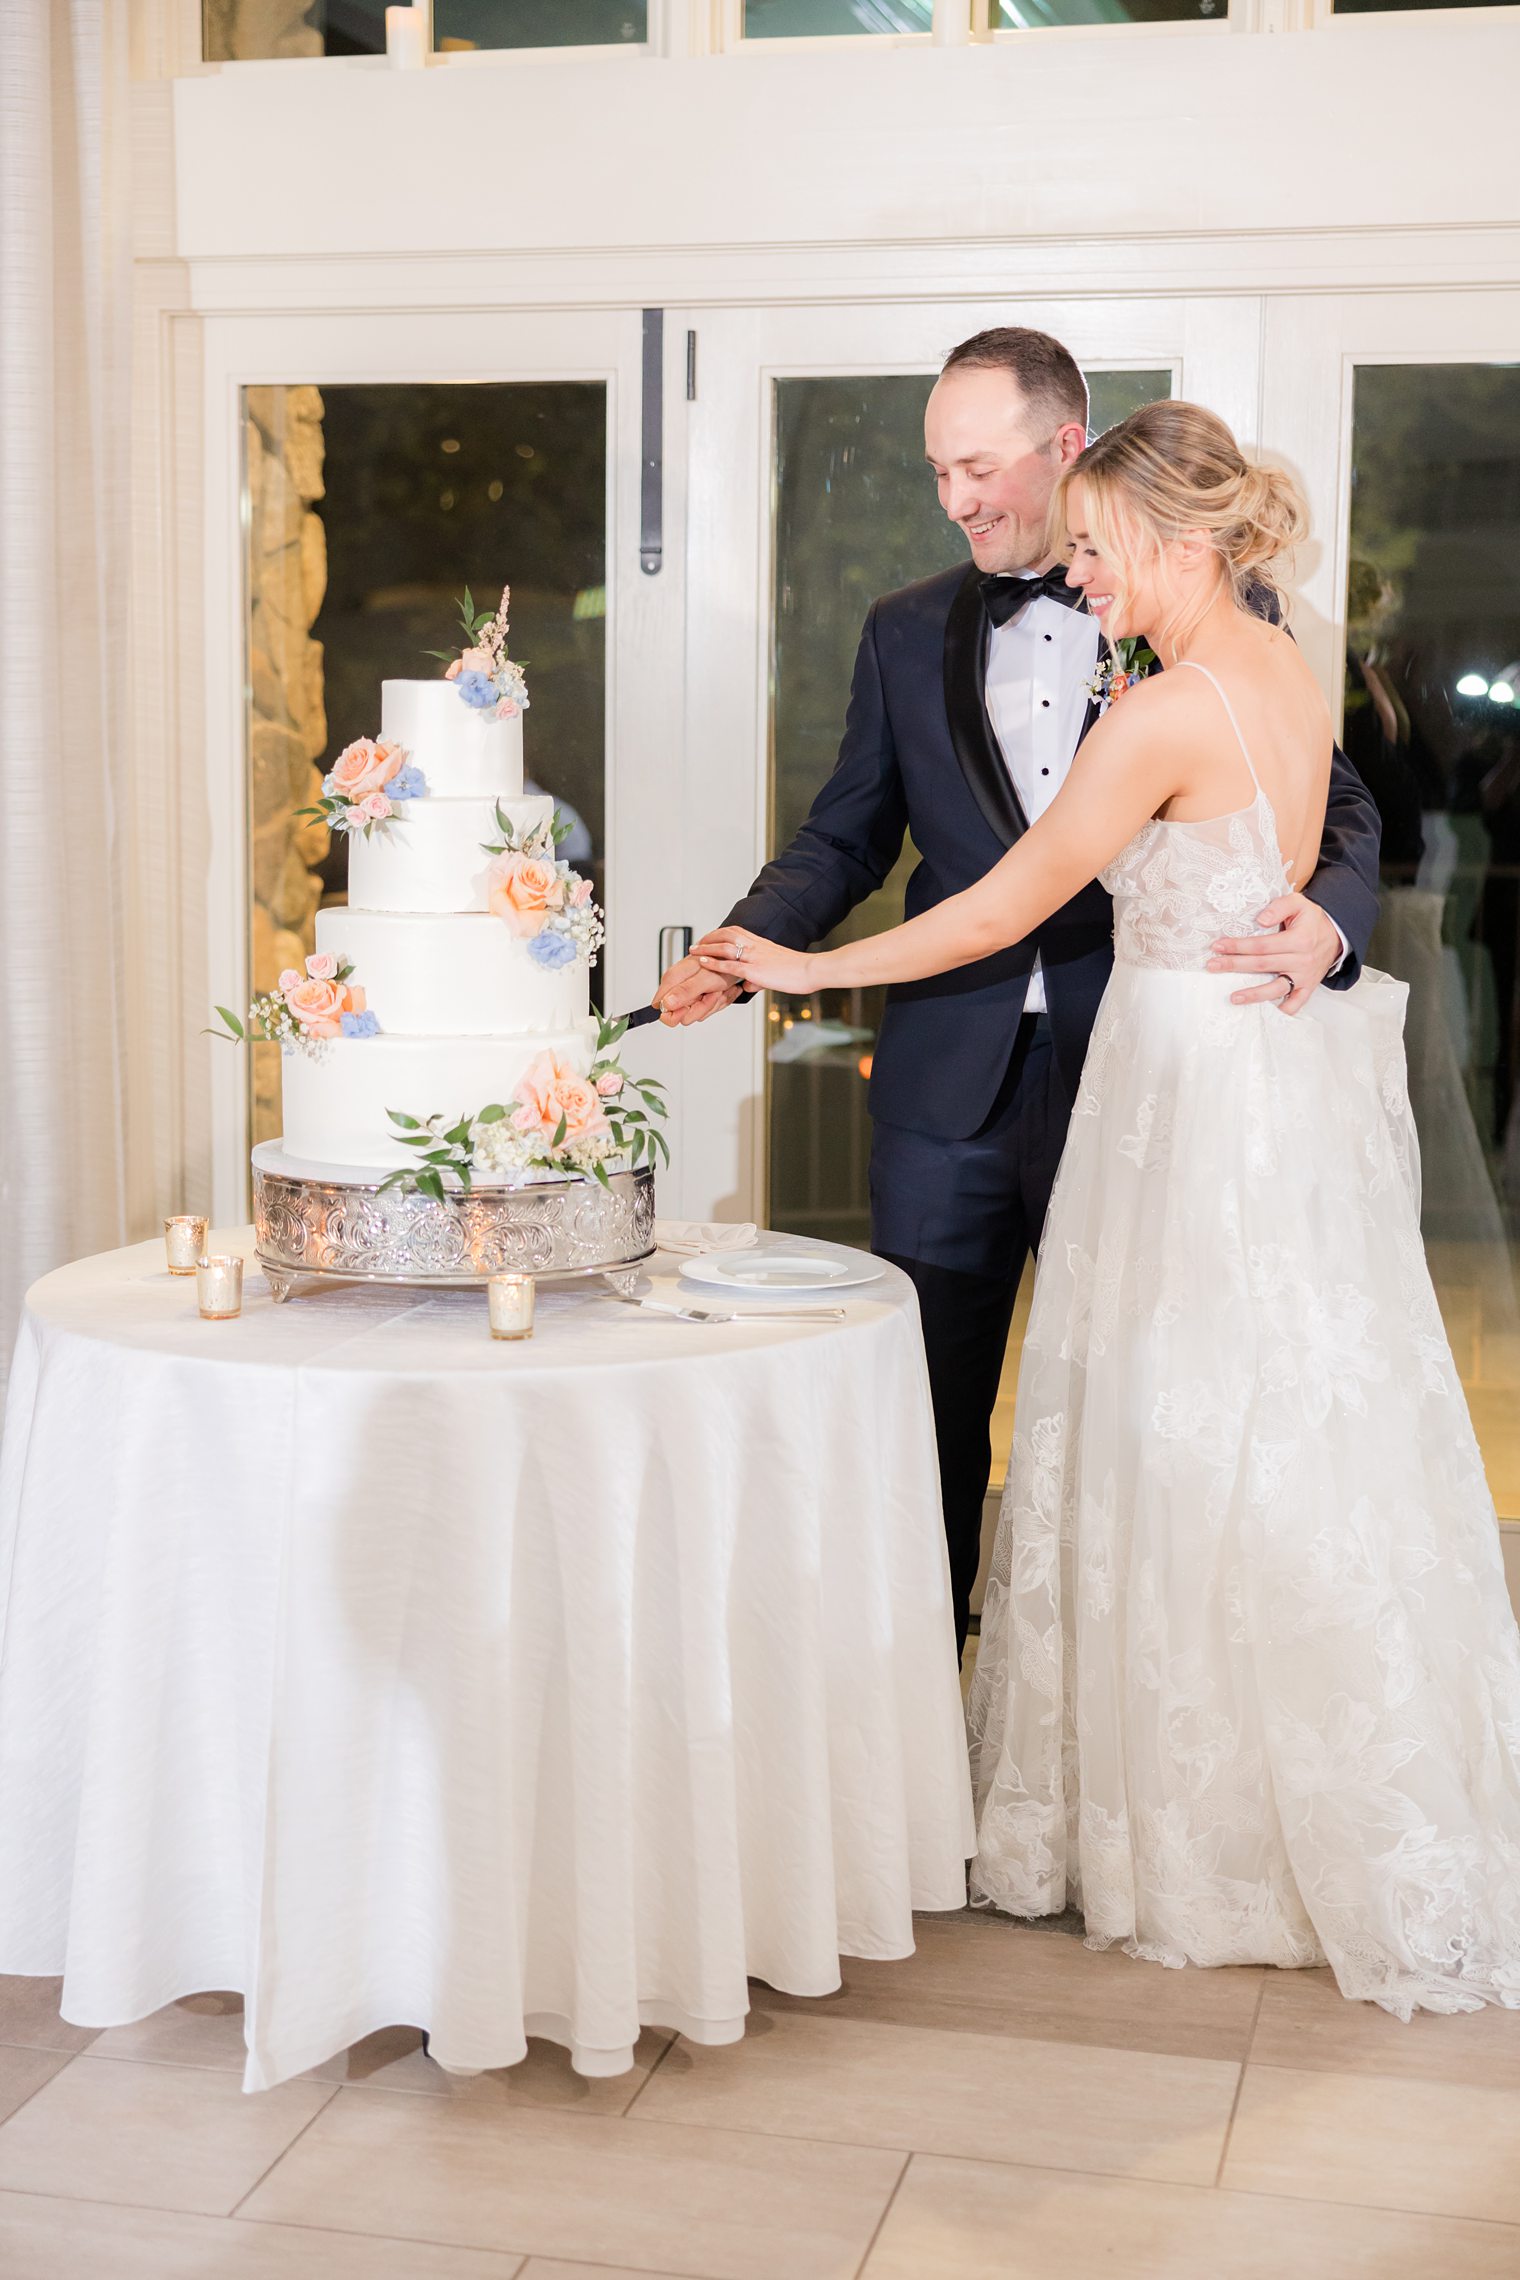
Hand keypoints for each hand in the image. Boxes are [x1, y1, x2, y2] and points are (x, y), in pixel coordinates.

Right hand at [652, 950, 741, 1026]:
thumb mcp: (705, 978)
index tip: (690, 1005)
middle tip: (710, 992)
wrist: (736, 956)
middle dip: (702, 1007)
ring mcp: (690, 991)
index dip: (675, 1013)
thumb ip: (685, 991)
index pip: (660, 1009)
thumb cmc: (722, 961)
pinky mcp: (700, 993)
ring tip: (718, 988)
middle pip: (683, 1015)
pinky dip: (718, 1000)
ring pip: (698, 1012)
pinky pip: (708, 1008)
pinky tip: (722, 989)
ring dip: (713, 1002)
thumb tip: (666, 1003)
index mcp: (673, 980)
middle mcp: (679, 986)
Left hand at [695, 927, 816, 996]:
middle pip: (726, 935)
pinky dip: (713, 963)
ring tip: (693, 951)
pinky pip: (729, 965)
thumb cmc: (798, 971)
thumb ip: (758, 977)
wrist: (810, 970)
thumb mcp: (776, 970)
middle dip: (709, 938)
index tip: (709, 938)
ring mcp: (754, 957)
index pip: (736, 932)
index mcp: (762, 943)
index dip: (720, 934)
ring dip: (706, 949)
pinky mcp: (754, 970)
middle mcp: (756, 946)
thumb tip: (747, 985)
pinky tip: (703, 963)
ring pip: (723, 948)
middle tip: (696, 944)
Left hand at [1207, 892, 1341, 1014]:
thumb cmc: (1312, 919)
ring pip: (1276, 988)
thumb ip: (1279, 907)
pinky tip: (1265, 1012)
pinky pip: (1296, 1003)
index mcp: (1299, 940)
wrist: (1337, 933)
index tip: (1218, 946)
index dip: (1238, 946)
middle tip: (1212, 966)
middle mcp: (1302, 960)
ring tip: (1233, 998)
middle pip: (1262, 965)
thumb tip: (1260, 920)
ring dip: (1254, 994)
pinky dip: (1283, 1009)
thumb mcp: (1299, 903)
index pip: (1262, 945)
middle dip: (1235, 966)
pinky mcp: (1308, 987)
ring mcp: (1305, 976)